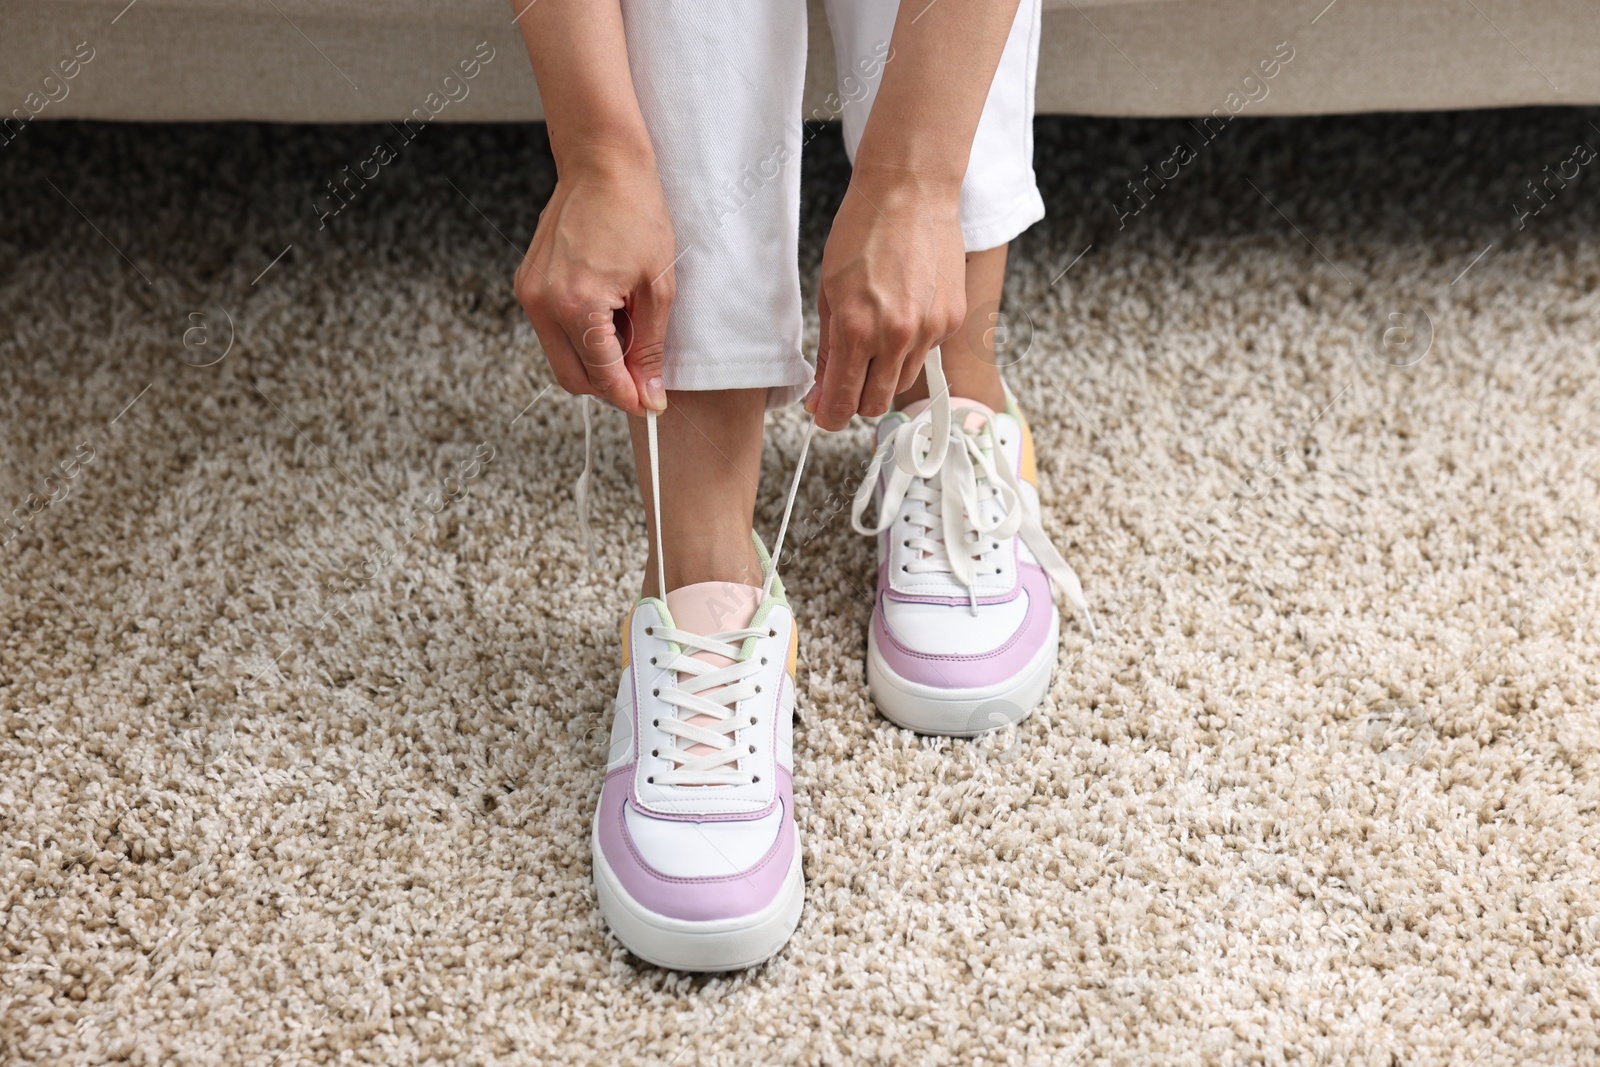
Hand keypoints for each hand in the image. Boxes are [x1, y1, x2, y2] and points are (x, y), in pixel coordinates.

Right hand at [514, 148, 676, 414]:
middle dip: (610, 386)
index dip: (630, 398)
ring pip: (562, 358)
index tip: (651, 405)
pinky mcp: (527, 285)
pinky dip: (581, 336)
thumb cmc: (636, 216)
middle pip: (574, 380)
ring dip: (595, 360)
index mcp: (577, 305)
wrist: (601, 164)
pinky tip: (609, 312)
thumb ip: (650, 349)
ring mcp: (529, 293)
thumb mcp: (658, 288)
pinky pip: (553, 332)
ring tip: (628, 326)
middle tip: (643, 374)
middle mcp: (543, 303)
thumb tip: (650, 396)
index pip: (602, 377)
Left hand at [809, 170, 966, 430]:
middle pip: (876, 403)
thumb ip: (828, 350)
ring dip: (885, 373)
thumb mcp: (829, 291)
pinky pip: (928, 352)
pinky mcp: (953, 319)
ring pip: (903, 380)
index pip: (845, 401)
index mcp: (858, 329)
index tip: (825, 416)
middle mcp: (897, 335)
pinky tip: (904, 311)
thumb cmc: (863, 231)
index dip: (831, 416)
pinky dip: (912, 345)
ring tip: (876, 337)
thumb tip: (822, 393)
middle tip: (846, 381)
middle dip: (857, 400)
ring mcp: (930, 329)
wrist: (910, 190)